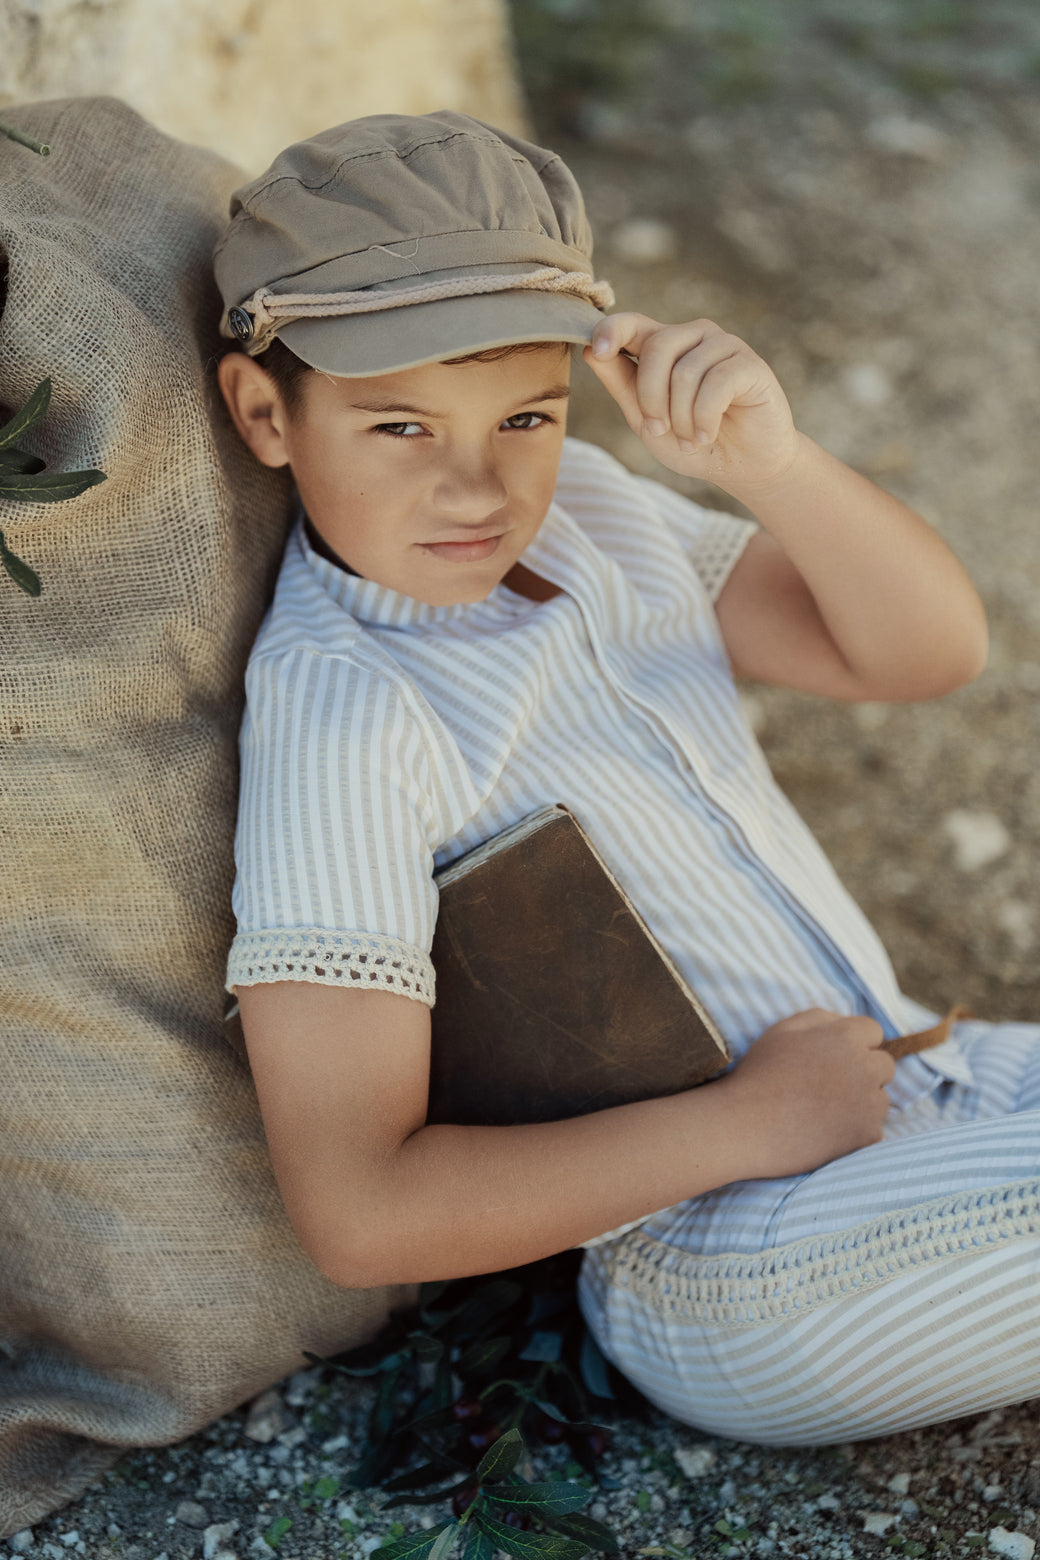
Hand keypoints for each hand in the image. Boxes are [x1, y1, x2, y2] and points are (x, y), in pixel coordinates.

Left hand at [583, 313, 799, 494]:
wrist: (742, 467)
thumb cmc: (692, 442)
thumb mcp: (646, 420)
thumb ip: (622, 385)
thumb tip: (592, 351)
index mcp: (664, 346)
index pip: (632, 323)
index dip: (612, 330)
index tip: (598, 350)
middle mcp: (694, 337)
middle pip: (656, 348)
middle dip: (651, 398)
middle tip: (660, 430)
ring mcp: (724, 346)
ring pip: (684, 371)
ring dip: (682, 418)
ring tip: (691, 439)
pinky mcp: (750, 364)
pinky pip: (715, 384)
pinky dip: (704, 419)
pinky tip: (708, 435)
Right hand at [717, 1008, 894, 1179]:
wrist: (747, 1125)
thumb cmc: (760, 1074)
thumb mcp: (783, 1030)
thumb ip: (820, 1019)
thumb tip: (844, 1022)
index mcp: (845, 1037)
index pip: (874, 1031)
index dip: (855, 1043)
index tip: (837, 1057)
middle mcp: (865, 1066)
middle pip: (884, 1065)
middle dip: (865, 1071)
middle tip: (833, 1085)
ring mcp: (869, 1102)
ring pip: (881, 1098)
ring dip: (863, 1101)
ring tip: (826, 1110)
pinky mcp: (867, 1134)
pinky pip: (873, 1128)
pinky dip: (856, 1130)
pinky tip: (828, 1130)